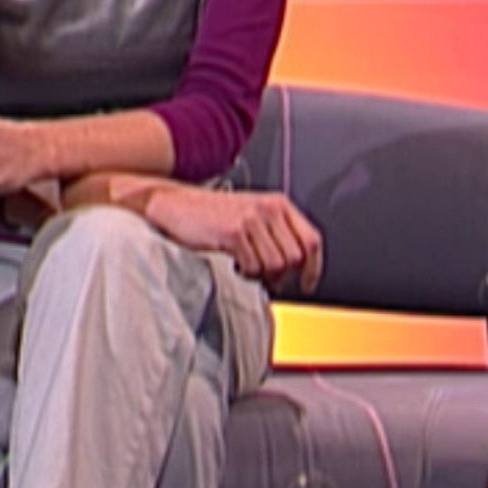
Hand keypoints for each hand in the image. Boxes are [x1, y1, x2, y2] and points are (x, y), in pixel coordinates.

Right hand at [142, 187, 323, 294]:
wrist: (174, 205)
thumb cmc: (212, 214)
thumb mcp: (252, 215)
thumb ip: (276, 235)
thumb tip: (294, 271)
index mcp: (278, 203)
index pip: (312, 240)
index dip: (313, 267)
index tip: (307, 284)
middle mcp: (269, 208)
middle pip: (295, 257)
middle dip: (282, 275)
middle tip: (264, 277)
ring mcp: (251, 219)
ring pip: (275, 266)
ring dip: (261, 275)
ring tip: (246, 267)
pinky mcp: (234, 233)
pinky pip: (253, 267)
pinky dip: (245, 273)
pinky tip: (235, 265)